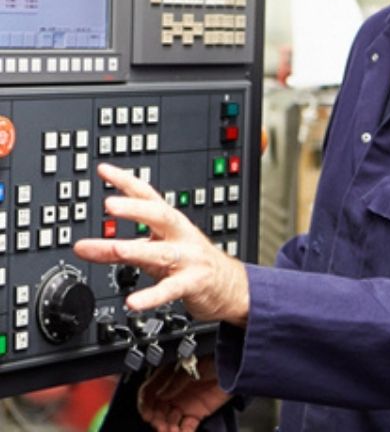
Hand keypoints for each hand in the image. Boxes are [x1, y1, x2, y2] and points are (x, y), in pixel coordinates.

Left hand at [73, 163, 248, 325]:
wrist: (226, 284)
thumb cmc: (187, 262)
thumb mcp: (150, 252)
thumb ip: (113, 249)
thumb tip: (80, 248)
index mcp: (170, 223)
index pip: (148, 195)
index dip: (127, 181)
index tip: (104, 170)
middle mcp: (180, 236)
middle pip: (160, 216)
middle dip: (136, 209)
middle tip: (110, 204)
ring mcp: (188, 259)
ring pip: (163, 252)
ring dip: (139, 250)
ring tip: (116, 250)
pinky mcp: (192, 283)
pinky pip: (170, 289)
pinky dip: (151, 296)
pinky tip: (133, 302)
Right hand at [138, 355, 231, 431]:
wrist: (235, 362)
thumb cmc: (213, 356)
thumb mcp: (190, 366)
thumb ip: (175, 381)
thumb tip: (161, 395)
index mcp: (167, 378)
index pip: (150, 393)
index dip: (145, 404)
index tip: (146, 413)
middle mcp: (173, 392)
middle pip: (157, 411)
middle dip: (155, 419)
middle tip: (159, 424)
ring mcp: (185, 404)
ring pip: (169, 421)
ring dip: (167, 428)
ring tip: (169, 431)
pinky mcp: (197, 413)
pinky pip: (186, 427)